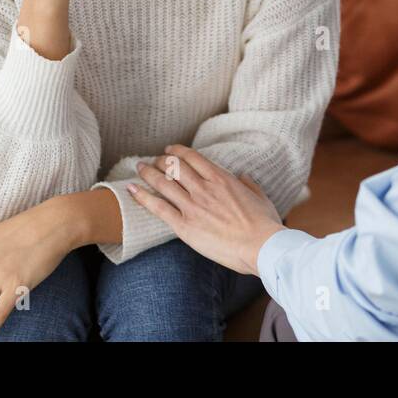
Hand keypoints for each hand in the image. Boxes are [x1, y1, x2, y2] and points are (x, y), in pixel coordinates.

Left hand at [128, 144, 284, 275]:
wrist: (262, 247)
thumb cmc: (265, 225)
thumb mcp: (261, 198)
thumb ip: (249, 184)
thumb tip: (244, 176)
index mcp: (221, 179)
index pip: (193, 157)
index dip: (177, 151)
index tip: (169, 150)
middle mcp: (204, 188)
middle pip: (174, 166)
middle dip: (160, 161)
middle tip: (152, 161)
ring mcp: (193, 206)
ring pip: (163, 182)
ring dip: (148, 173)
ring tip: (139, 168)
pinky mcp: (184, 226)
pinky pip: (158, 207)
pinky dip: (142, 196)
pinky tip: (131, 189)